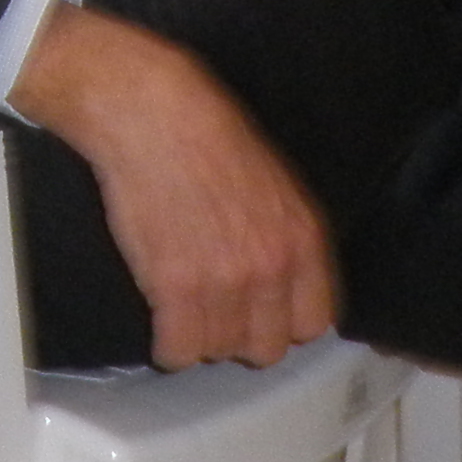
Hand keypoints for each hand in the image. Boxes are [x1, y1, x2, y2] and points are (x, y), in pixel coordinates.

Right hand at [7, 4, 335, 367]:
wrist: (148, 110)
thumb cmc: (201, 130)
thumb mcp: (272, 180)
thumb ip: (284, 234)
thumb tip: (279, 277)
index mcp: (303, 239)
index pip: (314, 322)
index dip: (281, 322)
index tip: (258, 315)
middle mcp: (273, 267)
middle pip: (267, 347)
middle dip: (238, 334)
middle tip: (212, 311)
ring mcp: (226, 281)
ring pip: (220, 351)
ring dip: (199, 338)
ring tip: (180, 310)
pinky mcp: (176, 287)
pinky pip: (178, 351)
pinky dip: (167, 346)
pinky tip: (159, 322)